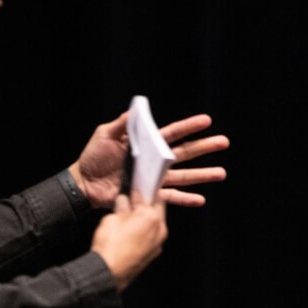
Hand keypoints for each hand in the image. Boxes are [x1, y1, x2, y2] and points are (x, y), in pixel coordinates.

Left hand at [70, 111, 229, 208]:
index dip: (189, 127)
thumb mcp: (105, 134)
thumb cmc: (93, 156)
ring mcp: (153, 179)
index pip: (172, 133)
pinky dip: (185, 199)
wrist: (84, 183)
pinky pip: (170, 197)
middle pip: (184, 153)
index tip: (207, 121)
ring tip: (221, 173)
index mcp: (146, 144)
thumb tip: (137, 107)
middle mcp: (154, 161)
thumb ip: (123, 123)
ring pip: (183, 176)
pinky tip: (200, 199)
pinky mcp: (148, 196)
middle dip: (204, 148)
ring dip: (202, 175)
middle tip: (224, 143)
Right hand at [90, 191, 167, 290]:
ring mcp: (158, 244)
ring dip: (144, 220)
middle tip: (131, 205)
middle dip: (145, 206)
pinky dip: (144, 232)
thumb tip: (124, 202)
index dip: (141, 192)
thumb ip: (122, 206)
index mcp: (152, 217)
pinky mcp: (153, 254)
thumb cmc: (110, 245)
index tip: (133, 192)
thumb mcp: (112, 218)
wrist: (108, 272)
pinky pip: (151, 237)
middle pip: (157, 211)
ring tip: (128, 220)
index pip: (152, 196)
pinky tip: (130, 234)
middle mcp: (160, 230)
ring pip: (154, 225)